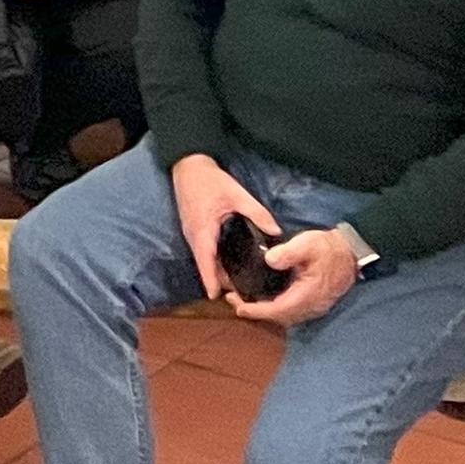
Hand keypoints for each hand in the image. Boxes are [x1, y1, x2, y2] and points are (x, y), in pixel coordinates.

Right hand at [168, 154, 277, 302]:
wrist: (188, 164)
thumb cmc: (208, 180)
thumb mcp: (235, 194)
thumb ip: (256, 213)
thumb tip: (276, 233)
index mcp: (202, 231)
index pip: (205, 262)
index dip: (210, 281)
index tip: (217, 298)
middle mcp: (193, 236)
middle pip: (205, 265)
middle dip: (219, 280)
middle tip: (241, 293)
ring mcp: (191, 233)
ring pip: (204, 259)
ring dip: (216, 271)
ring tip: (238, 282)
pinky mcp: (193, 229)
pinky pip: (203, 251)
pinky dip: (213, 261)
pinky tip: (229, 263)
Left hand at [234, 223, 366, 327]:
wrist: (350, 253)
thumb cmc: (328, 248)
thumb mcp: (307, 244)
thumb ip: (288, 252)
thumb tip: (269, 260)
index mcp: (307, 295)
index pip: (279, 310)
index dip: (257, 311)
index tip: (239, 307)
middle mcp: (311, 306)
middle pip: (279, 317)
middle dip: (256, 311)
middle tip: (234, 300)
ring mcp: (314, 306)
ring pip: (286, 316)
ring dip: (265, 310)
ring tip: (244, 299)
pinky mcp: (314, 302)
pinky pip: (292, 311)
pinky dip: (275, 307)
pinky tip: (265, 297)